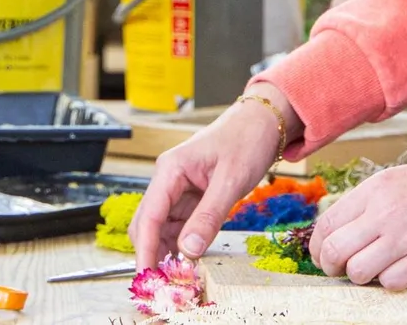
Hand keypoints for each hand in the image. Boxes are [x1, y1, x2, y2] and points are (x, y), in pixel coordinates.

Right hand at [129, 85, 296, 268]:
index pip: (148, 216)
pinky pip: (180, 225)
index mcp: (170, 170)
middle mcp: (168, 179)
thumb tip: (188, 250)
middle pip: (148, 223)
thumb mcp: (230, 181)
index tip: (147, 275)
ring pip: (162, 227)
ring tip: (177, 277)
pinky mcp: (192, 196)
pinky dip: (181, 244)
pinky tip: (189, 260)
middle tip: (164, 283)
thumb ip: (208, 216)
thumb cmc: (245, 139)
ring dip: (167, 251)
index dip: (144, 248)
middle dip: (152, 253)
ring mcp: (178, 189)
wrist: (262, 122)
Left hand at [309, 146, 406, 287]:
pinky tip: (400, 272)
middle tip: (339, 272)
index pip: (326, 224)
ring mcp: (406, 237)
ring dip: (360, 278)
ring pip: (359, 271)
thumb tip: (342, 231)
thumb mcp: (395, 181)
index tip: (322, 257)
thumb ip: (368, 204)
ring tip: (372, 272)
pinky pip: (392, 283)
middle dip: (330, 267)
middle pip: (334, 250)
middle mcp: (383, 213)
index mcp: (373, 190)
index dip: (317, 247)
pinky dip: (390, 283)